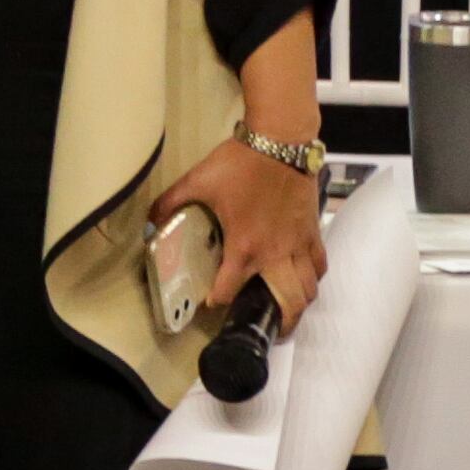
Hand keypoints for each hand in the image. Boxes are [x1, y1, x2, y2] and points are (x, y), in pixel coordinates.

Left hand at [154, 135, 327, 328]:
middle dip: (277, 322)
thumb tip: (150, 221)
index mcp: (245, 248)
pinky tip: (304, 278)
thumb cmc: (239, 164)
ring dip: (299, 305)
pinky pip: (320, 266)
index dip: (217, 300)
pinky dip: (313, 278)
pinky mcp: (313, 233)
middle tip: (264, 326)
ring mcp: (299, 246)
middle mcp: (276, 255)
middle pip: (287, 304)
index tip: (211, 303)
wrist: (280, 143)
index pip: (230, 290)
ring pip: (309, 290)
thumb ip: (169, 204)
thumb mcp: (196, 182)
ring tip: (287, 311)